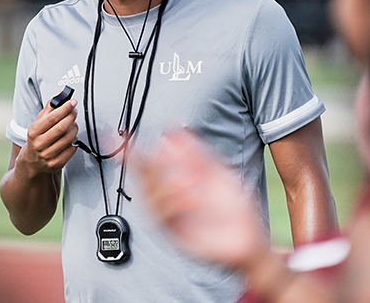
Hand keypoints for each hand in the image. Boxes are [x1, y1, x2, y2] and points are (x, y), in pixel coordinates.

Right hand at [17, 93, 78, 177]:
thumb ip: (49, 109)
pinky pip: (71, 150)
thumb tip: (59, 94)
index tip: (72, 102)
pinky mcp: (56, 164)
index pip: (52, 118)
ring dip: (74, 129)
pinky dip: (74, 142)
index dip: (64, 108)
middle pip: (62, 128)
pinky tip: (71, 138)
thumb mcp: (38, 123)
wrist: (32, 162)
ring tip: (73, 125)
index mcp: (33, 132)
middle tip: (75, 112)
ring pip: (69, 139)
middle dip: (71, 117)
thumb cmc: (37, 138)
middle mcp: (39, 144)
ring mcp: (48, 156)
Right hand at [135, 130, 269, 269]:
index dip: (131, 152)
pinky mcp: (174, 236)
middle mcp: (167, 202)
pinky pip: (164, 219)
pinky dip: (176, 204)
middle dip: (139, 164)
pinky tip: (192, 196)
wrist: (249, 239)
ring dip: (167, 185)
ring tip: (190, 179)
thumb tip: (174, 130)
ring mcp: (169, 220)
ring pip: (150, 200)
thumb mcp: (216, 173)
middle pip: (142, 182)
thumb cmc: (233, 210)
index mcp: (173, 186)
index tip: (120, 137)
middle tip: (146, 152)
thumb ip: (196, 153)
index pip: (147, 166)